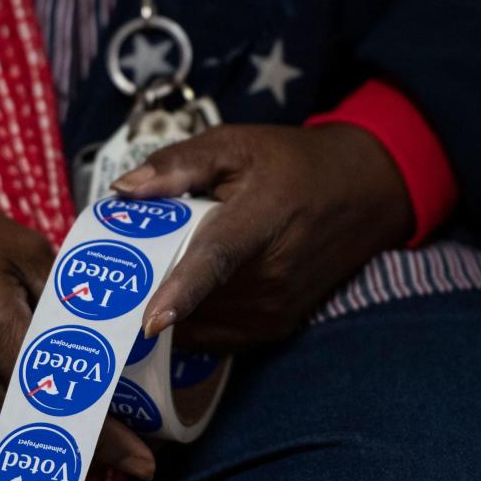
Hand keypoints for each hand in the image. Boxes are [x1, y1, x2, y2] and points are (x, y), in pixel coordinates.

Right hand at [0, 142, 155, 478]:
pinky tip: (57, 421)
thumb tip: (105, 330)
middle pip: (40, 428)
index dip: (103, 435)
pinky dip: (29, 424)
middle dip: (92, 451)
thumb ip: (64, 294)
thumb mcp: (21, 247)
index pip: (61, 397)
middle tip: (141, 463)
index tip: (144, 460)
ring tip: (112, 449)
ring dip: (61, 441)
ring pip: (15, 427)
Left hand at [111, 123, 414, 349]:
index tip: (149, 321)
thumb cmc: (290, 165)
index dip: (182, 291)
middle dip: (151, 290)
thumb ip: (177, 165)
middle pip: (193, 298)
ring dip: (171, 307)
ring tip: (154, 273)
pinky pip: (215, 335)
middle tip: (119, 269)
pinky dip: (192, 319)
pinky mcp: (275, 327)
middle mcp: (272, 275)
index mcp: (260, 220)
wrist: (361, 194)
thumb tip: (123, 190)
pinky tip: (182, 294)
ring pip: (199, 322)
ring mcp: (275, 308)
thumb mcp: (235, 145)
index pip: (216, 260)